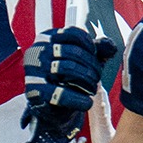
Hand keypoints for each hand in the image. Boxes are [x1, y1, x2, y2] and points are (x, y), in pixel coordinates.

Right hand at [0, 26, 116, 142]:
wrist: (53, 108)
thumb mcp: (85, 59)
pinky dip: (79, 100)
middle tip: (98, 79)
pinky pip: (60, 94)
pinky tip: (87, 103)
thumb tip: (110, 47)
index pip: (73, 34)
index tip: (96, 59)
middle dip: (91, 67)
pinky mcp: (35, 92)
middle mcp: (36, 51)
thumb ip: (98, 50)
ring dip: (86, 81)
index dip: (91, 47)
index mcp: (47, 38)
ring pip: (67, 68)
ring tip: (92, 89)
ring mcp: (33, 72)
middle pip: (72, 52)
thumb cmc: (69, 78)